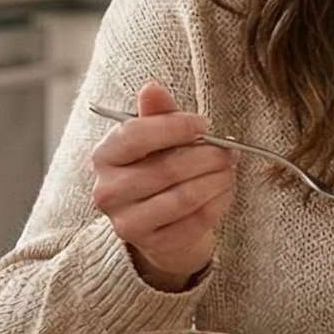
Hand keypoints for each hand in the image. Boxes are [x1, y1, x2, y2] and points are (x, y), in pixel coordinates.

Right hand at [90, 82, 234, 290]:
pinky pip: (196, 221)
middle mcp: (108, 192)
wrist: (160, 226)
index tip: (204, 124)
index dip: (175, 127)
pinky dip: (218, 202)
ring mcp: (128, 223)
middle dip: (206, 156)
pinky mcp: (153, 245)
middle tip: (228, 150)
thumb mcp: (156, 140)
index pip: (136, 135)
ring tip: (229, 169)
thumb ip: (157, 115)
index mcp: (104, 156)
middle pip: (166, 169)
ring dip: (217, 180)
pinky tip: (225, 190)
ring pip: (184, 197)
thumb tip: (152, 88)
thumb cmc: (158, 170)